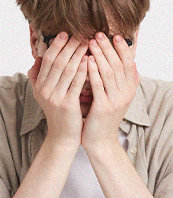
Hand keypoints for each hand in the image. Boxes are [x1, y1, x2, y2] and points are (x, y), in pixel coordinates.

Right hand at [28, 32, 87, 147]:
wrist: (63, 136)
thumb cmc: (58, 113)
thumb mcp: (44, 96)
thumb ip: (39, 78)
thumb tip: (38, 59)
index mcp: (39, 87)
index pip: (46, 60)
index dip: (56, 45)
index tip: (66, 34)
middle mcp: (44, 91)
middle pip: (57, 62)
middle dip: (69, 46)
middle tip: (81, 34)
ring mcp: (55, 98)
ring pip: (67, 69)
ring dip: (78, 53)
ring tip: (88, 43)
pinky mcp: (67, 105)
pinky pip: (76, 82)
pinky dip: (83, 69)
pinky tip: (90, 59)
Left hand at [82, 32, 139, 149]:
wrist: (100, 142)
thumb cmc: (102, 119)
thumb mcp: (114, 99)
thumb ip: (120, 83)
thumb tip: (129, 63)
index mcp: (129, 90)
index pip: (127, 63)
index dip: (121, 48)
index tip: (113, 36)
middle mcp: (125, 93)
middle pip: (118, 64)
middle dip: (108, 48)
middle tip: (98, 35)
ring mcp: (115, 100)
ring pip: (109, 72)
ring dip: (100, 55)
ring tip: (91, 43)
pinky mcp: (103, 108)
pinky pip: (99, 85)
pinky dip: (93, 71)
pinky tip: (87, 61)